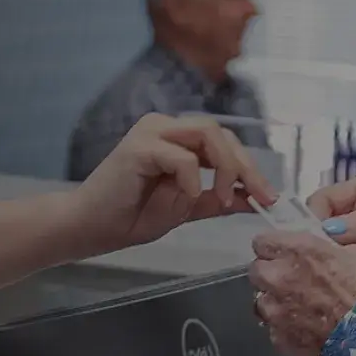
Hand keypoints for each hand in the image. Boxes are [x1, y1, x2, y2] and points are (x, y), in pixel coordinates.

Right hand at [71, 114, 273, 256]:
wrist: (89, 229)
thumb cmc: (129, 217)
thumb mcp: (185, 209)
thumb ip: (216, 200)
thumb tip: (253, 199)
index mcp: (174, 138)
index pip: (222, 141)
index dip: (249, 166)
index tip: (267, 196)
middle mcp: (163, 127)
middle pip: (220, 133)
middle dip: (245, 166)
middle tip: (259, 196)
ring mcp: (150, 133)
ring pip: (207, 134)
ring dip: (224, 167)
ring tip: (223, 197)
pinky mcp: (138, 147)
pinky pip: (181, 158)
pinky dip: (193, 180)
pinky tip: (188, 198)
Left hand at [248, 229, 355, 355]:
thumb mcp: (355, 254)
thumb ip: (323, 249)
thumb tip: (314, 251)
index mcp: (296, 251)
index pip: (262, 242)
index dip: (273, 249)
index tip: (282, 254)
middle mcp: (278, 278)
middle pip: (257, 271)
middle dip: (272, 274)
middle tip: (293, 282)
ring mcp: (275, 311)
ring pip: (261, 301)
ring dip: (276, 302)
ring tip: (301, 309)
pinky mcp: (279, 338)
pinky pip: (274, 329)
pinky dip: (286, 328)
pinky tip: (307, 328)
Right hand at [301, 175, 355, 302]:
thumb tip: (327, 231)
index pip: (321, 202)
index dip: (311, 217)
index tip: (310, 238)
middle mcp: (353, 221)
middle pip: (316, 231)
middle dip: (308, 244)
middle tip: (305, 262)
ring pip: (324, 257)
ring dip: (318, 266)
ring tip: (312, 279)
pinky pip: (340, 279)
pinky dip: (332, 284)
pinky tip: (326, 290)